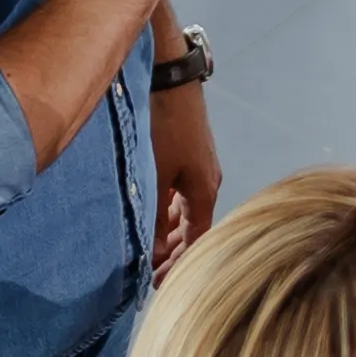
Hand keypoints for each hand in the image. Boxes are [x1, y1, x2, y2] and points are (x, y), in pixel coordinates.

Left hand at [150, 73, 222, 263]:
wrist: (168, 73)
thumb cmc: (164, 123)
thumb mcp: (155, 175)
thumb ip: (154, 217)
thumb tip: (154, 252)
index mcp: (204, 190)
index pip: (199, 239)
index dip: (182, 264)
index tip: (163, 283)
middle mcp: (206, 180)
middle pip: (194, 227)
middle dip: (174, 252)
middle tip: (153, 273)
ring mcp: (198, 165)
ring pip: (185, 209)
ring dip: (169, 230)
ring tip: (149, 248)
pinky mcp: (187, 151)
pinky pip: (180, 191)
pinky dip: (167, 208)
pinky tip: (153, 213)